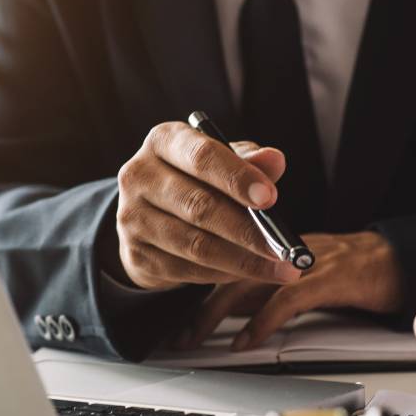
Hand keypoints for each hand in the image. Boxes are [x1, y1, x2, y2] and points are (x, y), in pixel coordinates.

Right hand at [114, 122, 303, 289]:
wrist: (153, 214)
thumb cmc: (198, 179)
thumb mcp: (223, 162)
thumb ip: (250, 161)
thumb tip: (276, 160)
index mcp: (165, 141)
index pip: (201, 157)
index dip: (237, 178)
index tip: (271, 198)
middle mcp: (139, 175)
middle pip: (199, 206)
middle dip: (248, 231)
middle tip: (283, 248)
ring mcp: (132, 217)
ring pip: (196, 245)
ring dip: (243, 261)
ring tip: (279, 268)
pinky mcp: (136, 254)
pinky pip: (188, 270)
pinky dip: (224, 274)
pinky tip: (250, 273)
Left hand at [177, 231, 403, 349]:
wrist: (396, 259)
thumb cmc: (349, 268)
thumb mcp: (296, 271)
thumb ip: (262, 283)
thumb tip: (225, 310)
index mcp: (272, 242)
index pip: (222, 254)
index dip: (194, 284)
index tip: (174, 313)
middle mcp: (283, 246)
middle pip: (226, 268)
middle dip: (198, 304)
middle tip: (179, 335)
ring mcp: (304, 261)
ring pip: (248, 282)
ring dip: (217, 314)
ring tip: (198, 339)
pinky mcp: (329, 278)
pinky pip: (286, 301)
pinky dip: (262, 323)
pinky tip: (246, 341)